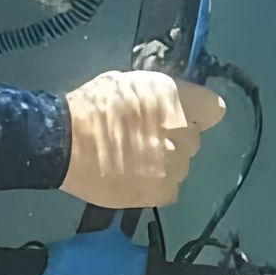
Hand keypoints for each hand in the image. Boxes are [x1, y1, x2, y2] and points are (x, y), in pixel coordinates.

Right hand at [59, 70, 224, 208]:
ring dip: (166, 162)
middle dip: (175, 138)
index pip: (213, 109)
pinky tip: (133, 177)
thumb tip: (170, 105)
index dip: (198, 113)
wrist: (62, 142)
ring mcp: (174, 164)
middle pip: (193, 138)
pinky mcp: (161, 191)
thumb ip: (157, 95)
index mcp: (174, 98)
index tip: (182, 116)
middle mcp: (181, 130)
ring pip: (182, 164)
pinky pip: (170, 188)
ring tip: (134, 161)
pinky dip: (156, 184)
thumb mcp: (126, 83)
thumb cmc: (89, 106)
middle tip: (144, 138)